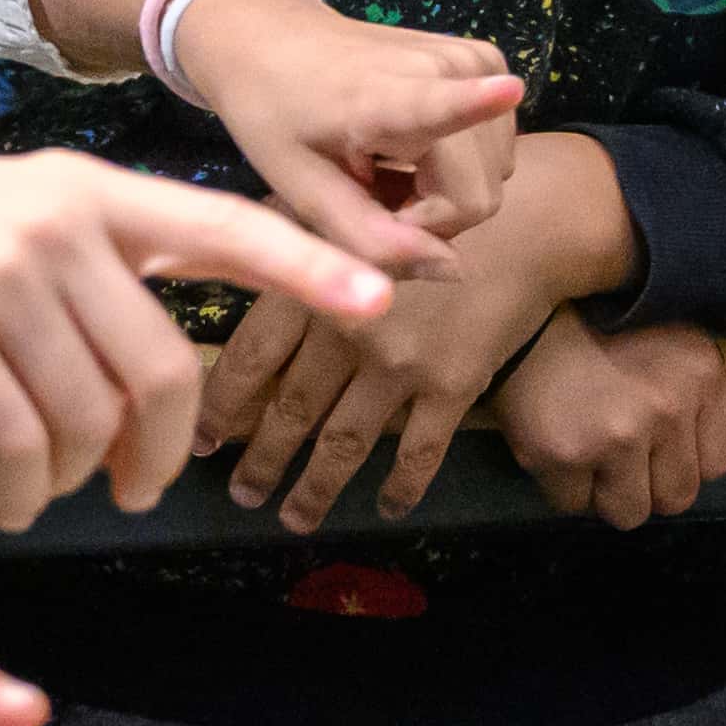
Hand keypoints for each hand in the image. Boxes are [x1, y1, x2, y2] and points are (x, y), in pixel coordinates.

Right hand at [0, 95, 399, 525]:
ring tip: (52, 489)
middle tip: (146, 489)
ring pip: (91, 417)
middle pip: (166, 368)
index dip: (312, 266)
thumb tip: (149, 350)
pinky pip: (19, 444)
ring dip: (81, 475)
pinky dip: (23, 488)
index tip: (390, 294)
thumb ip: (81, 262)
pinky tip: (8, 497)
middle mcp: (57, 226)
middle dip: (168, 449)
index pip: (225, 226)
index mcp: (84, 190)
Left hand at [146, 0, 524, 261]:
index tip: (506, 90)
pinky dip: (456, 165)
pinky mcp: (483, 58)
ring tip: (385, 170)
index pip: (439, 104)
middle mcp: (442, 69)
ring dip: (443, 193)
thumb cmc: (276, 116)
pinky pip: (494, 147)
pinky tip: (410, 151)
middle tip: (372, 198)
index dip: (477, 105)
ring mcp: (470, 59)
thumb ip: (371, 240)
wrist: (272, 38)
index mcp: (379, 97)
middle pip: (478, 193)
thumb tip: (456, 268)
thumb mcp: (303, 192)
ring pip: (492, 177)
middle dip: (430, 218)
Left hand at [206, 131, 636, 532]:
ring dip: (316, 488)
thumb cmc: (421, 208)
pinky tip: (385, 507)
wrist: (520, 222)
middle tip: (243, 494)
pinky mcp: (452, 386)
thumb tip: (232, 289)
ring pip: (345, 443)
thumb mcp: (343, 214)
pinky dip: (400, 487)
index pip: (250, 359)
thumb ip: (291, 253)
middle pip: (291, 410)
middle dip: (262, 460)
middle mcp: (348, 331)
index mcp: (311, 286)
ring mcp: (402, 364)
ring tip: (295, 517)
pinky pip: (419, 452)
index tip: (205, 441)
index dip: (224, 407)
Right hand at [490, 310, 725, 529]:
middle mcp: (667, 407)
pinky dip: (562, 486)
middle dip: (647, 484)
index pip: (717, 464)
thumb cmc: (599, 322)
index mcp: (701, 375)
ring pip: (629, 513)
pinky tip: (557, 445)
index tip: (658, 443)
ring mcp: (617, 434)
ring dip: (607, 492)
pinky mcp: (566, 454)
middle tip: (619, 453)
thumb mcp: (670, 336)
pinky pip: (574, 505)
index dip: (683, 460)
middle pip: (676, 497)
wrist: (522, 310)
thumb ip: (703, 386)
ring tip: (589, 452)